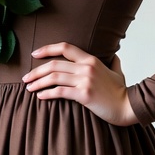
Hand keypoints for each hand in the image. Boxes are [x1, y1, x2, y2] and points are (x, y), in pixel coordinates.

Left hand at [22, 42, 138, 125]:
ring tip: (29, 88)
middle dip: (36, 71)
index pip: (65, 47)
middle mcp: (86, 67)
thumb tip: (114, 56)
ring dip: (38, 82)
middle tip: (25, 78)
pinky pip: (60, 92)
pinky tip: (40, 97)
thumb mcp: (117, 72)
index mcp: (91, 59)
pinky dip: (47, 93)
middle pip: (54, 64)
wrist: (128, 107)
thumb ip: (113, 62)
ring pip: (54, 77)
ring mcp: (85, 80)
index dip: (47, 49)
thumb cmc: (121, 91)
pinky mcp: (84, 94)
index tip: (34, 54)